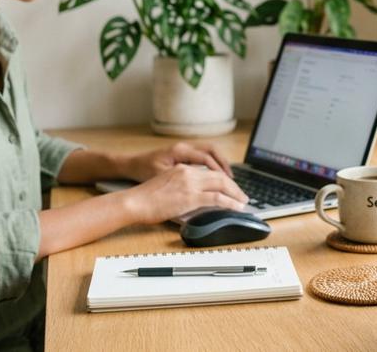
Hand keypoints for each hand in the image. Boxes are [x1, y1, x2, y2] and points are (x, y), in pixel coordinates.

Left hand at [123, 142, 233, 181]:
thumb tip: (200, 194)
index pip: (208, 159)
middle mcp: (184, 147)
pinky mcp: (181, 155)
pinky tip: (214, 177)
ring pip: (209, 152)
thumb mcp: (162, 178)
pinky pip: (202, 156)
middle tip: (234, 183)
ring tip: (229, 180)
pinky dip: (212, 165)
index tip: (230, 184)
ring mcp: (183, 149)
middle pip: (213, 151)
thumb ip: (181, 185)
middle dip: (225, 166)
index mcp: (180, 151)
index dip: (221, 172)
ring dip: (220, 164)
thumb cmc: (142, 171)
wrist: (129, 165)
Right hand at [123, 164, 248, 224]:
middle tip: (242, 196)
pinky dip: (230, 202)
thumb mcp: (167, 189)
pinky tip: (236, 207)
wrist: (133, 202)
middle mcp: (188, 172)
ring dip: (235, 194)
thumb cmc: (145, 199)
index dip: (223, 180)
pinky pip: (217, 198)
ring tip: (243, 202)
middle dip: (234, 187)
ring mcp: (190, 183)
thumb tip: (196, 204)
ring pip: (222, 185)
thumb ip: (183, 192)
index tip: (231, 189)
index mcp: (182, 169)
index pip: (209, 172)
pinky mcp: (190, 196)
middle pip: (219, 176)